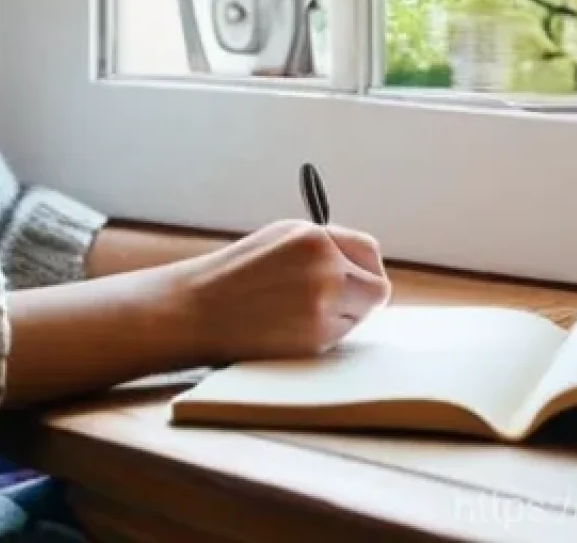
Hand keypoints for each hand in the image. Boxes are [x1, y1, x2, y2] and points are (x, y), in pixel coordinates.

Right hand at [174, 220, 390, 364]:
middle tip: (336, 300)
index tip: (353, 273)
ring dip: (342, 316)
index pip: (369, 251)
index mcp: (315, 237)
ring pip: (360, 316)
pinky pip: (340, 336)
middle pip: (376, 288)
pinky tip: (290, 325)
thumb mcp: (280, 239)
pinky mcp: (316, 339)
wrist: (199, 308)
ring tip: (298, 311)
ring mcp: (323, 306)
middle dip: (361, 295)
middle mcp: (325, 268)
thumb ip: (323, 246)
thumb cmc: (237, 273)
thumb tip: (361, 263)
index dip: (362, 265)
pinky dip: (324, 333)